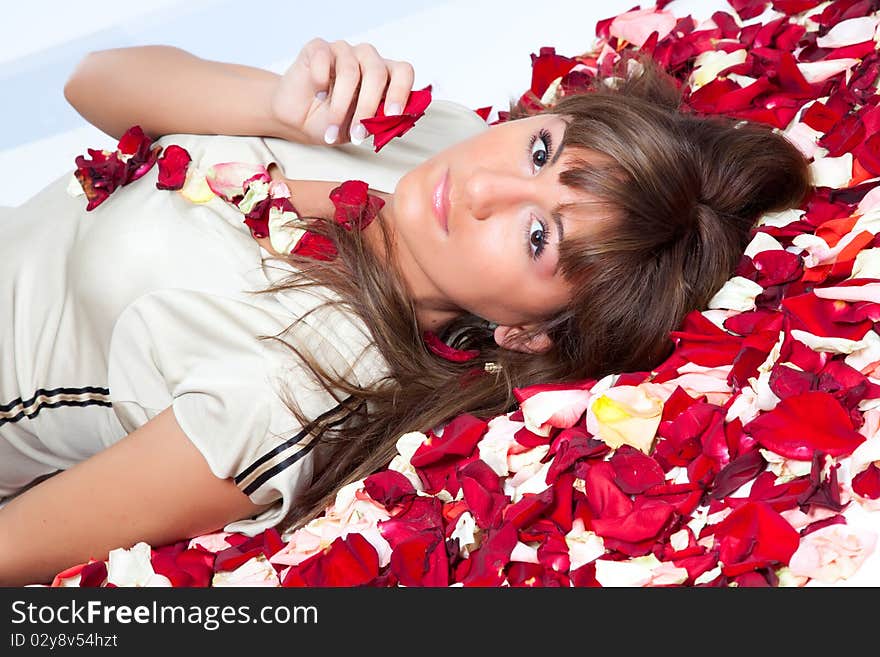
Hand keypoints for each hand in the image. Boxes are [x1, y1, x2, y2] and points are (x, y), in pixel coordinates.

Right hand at [271, 38, 415, 146]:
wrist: (300, 120)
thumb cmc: (334, 121)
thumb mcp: (360, 128)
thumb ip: (379, 121)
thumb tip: (393, 122)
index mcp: (385, 76)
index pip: (403, 72)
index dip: (401, 92)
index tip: (393, 115)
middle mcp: (367, 59)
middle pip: (377, 74)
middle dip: (367, 108)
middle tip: (357, 134)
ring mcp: (343, 51)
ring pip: (350, 71)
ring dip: (340, 106)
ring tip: (332, 129)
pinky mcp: (318, 48)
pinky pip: (323, 58)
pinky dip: (320, 81)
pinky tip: (318, 96)